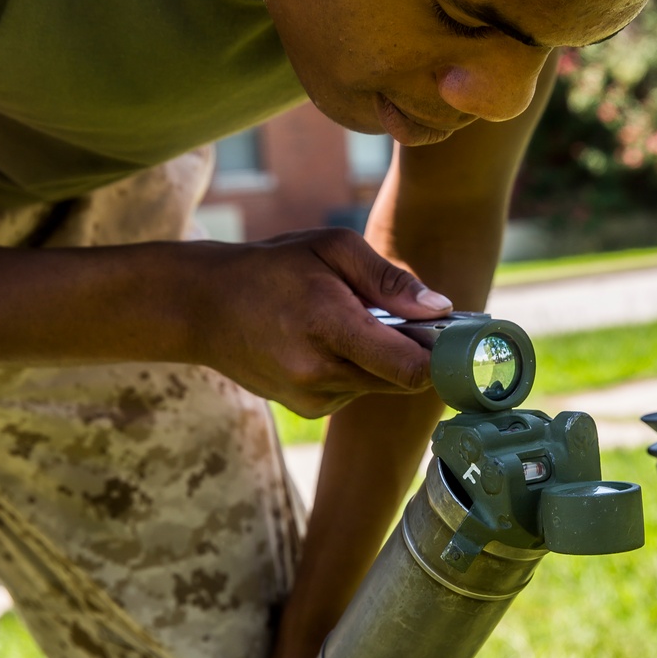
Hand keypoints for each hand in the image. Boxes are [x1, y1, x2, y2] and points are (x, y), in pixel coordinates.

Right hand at [178, 227, 451, 415]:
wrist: (203, 308)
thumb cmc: (272, 267)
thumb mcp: (332, 247)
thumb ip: (389, 280)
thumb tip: (440, 309)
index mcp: (330, 325)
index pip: (410, 368)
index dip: (442, 358)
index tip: (453, 339)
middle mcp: (320, 371)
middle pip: (403, 381)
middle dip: (414, 352)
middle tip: (403, 317)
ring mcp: (311, 397)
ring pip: (381, 386)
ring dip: (382, 359)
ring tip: (348, 322)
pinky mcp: (306, 410)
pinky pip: (355, 391)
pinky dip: (357, 369)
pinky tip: (326, 342)